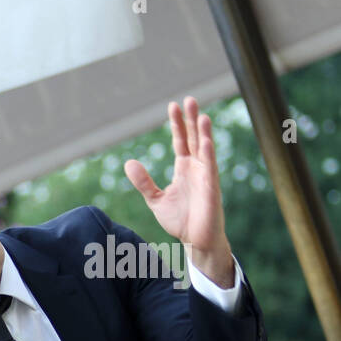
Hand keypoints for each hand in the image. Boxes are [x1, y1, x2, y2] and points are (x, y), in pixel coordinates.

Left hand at [124, 96, 233, 283]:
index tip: (173, 106)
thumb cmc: (180, 220)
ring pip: (205, 150)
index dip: (177, 124)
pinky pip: (210, 169)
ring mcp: (206, 177)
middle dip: (191, 120)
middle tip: (189, 99)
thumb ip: (143, 182)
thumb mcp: (155, 199)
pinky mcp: (211, 189)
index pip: (181, 141)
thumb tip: (128, 163)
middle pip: (194, 138)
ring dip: (203, 133)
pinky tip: (205, 142)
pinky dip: (208, 155)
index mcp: (184, 168)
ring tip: (200, 114)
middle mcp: (196, 168)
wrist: (195, 241)